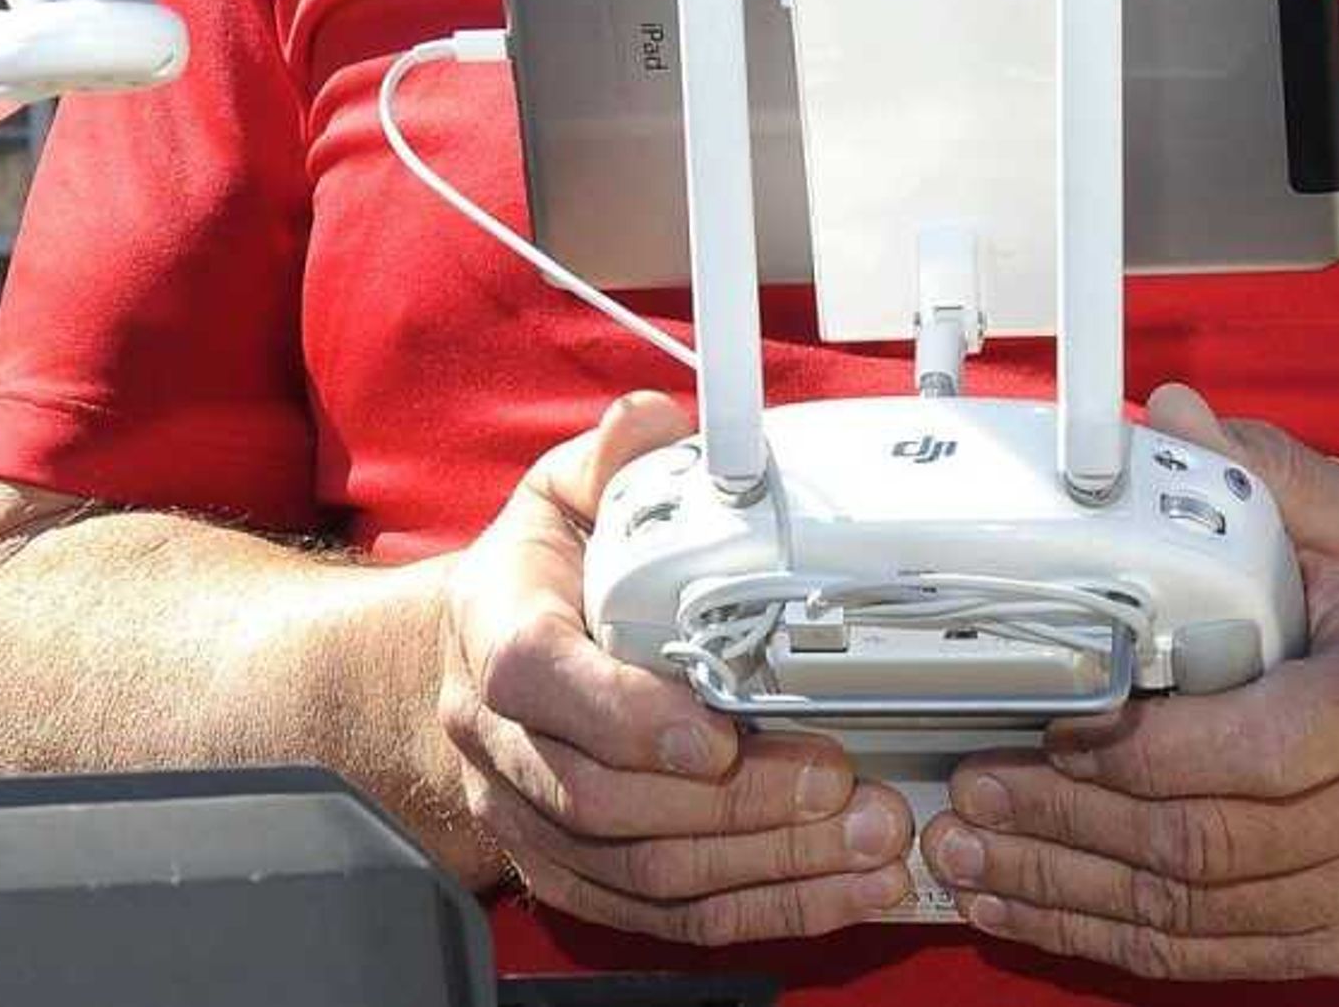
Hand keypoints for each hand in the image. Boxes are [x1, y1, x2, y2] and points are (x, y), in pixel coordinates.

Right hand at [434, 388, 913, 940]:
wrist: (469, 669)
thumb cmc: (533, 580)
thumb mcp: (559, 498)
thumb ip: (610, 461)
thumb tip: (654, 421)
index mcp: (494, 632)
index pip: (539, 681)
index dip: (627, 715)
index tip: (718, 734)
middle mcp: (498, 740)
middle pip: (606, 799)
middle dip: (738, 803)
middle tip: (844, 783)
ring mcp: (529, 818)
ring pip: (643, 871)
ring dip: (767, 866)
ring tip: (869, 841)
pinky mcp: (569, 875)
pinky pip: (659, 917)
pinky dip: (756, 912)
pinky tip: (837, 892)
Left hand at [920, 382, 1338, 981]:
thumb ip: (1265, 472)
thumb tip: (1168, 414)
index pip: (1267, 744)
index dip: (1149, 748)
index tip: (1059, 719)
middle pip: (1211, 838)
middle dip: (1073, 816)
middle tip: (973, 785)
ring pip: (1193, 909)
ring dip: (1065, 886)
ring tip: (967, 850)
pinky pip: (1206, 954)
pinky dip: (1104, 935)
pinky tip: (1027, 905)